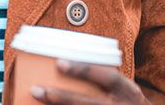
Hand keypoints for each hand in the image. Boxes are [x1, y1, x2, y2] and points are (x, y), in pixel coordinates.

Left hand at [31, 60, 149, 104]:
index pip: (109, 77)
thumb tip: (65, 65)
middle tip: (35, 90)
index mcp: (128, 92)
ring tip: (36, 102)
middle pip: (88, 103)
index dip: (84, 70)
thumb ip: (105, 81)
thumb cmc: (129, 103)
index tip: (59, 63)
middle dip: (60, 97)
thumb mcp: (126, 91)